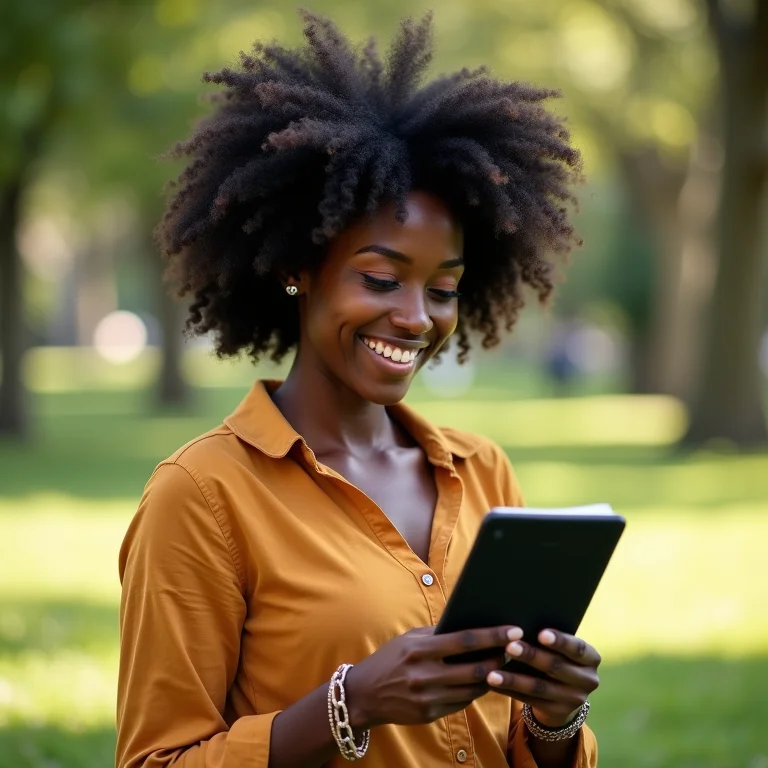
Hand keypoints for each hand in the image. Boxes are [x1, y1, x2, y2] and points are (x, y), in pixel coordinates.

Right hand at [345, 625, 520, 728]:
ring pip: (472, 689)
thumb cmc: (389, 660)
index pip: (464, 641)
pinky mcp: (429, 715)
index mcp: (419, 650)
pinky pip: (461, 703)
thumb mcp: (408, 640)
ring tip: (503, 665)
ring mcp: (428, 698)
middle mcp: (424, 675)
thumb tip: (468, 624)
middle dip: (500, 660)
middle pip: (475, 669)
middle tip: (516, 650)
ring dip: (491, 678)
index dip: (492, 636)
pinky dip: (474, 692)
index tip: (514, 630)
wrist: (363, 695)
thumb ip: (435, 633)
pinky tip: (481, 682)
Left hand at [486, 629, 599, 727]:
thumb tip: (518, 624)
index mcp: (591, 658)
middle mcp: (588, 680)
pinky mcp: (557, 712)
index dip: (560, 641)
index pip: (577, 648)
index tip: (540, 633)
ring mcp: (574, 699)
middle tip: (509, 646)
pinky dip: (509, 691)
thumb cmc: (557, 656)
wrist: (564, 692)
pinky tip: (491, 684)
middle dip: (531, 656)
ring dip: (513, 679)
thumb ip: (548, 638)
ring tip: (492, 673)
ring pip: (539, 687)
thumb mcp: (561, 649)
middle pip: (556, 666)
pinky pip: (529, 700)